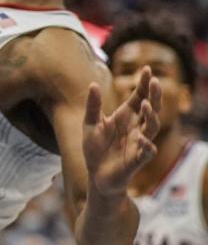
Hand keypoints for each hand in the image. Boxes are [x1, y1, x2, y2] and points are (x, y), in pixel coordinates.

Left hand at [83, 65, 160, 195]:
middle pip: (151, 109)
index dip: (144, 84)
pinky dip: (147, 145)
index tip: (147, 69)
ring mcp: (138, 143)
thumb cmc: (95, 148)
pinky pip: (148, 152)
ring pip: (152, 128)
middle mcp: (135, 127)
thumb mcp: (89, 123)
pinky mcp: (137, 160)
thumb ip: (92, 105)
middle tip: (155, 82)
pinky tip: (143, 138)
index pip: (139, 97)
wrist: (95, 175)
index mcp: (125, 116)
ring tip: (146, 105)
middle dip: (154, 96)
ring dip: (151, 117)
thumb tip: (94, 84)